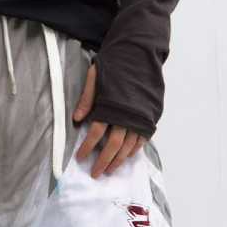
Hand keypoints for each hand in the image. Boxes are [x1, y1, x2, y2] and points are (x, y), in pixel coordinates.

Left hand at [72, 61, 146, 178]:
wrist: (139, 53)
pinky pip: (141, 139)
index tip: (80, 158)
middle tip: (95, 173)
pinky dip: (133, 150)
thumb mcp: (96, 77)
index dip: (87, 147)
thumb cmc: (116, 63)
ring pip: (129, 146)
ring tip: (110, 169)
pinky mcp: (149, 117)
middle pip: (113, 145)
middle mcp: (126, 115)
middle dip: (103, 161)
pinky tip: (126, 157)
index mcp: (110, 105)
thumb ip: (87, 99)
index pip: (96, 133)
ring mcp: (139, 117)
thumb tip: (77, 119)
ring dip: (119, 160)